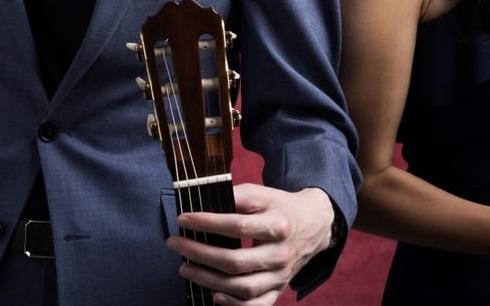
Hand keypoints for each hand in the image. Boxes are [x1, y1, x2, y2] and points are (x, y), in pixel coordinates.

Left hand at [166, 184, 333, 305]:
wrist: (315, 225)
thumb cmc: (281, 207)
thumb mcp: (263, 194)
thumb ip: (237, 197)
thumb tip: (203, 203)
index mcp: (278, 225)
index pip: (238, 226)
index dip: (207, 222)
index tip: (183, 219)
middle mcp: (280, 254)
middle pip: (236, 262)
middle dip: (199, 253)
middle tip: (174, 243)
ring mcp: (281, 275)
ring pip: (243, 288)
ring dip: (209, 280)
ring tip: (185, 267)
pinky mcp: (279, 289)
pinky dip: (234, 305)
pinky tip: (214, 295)